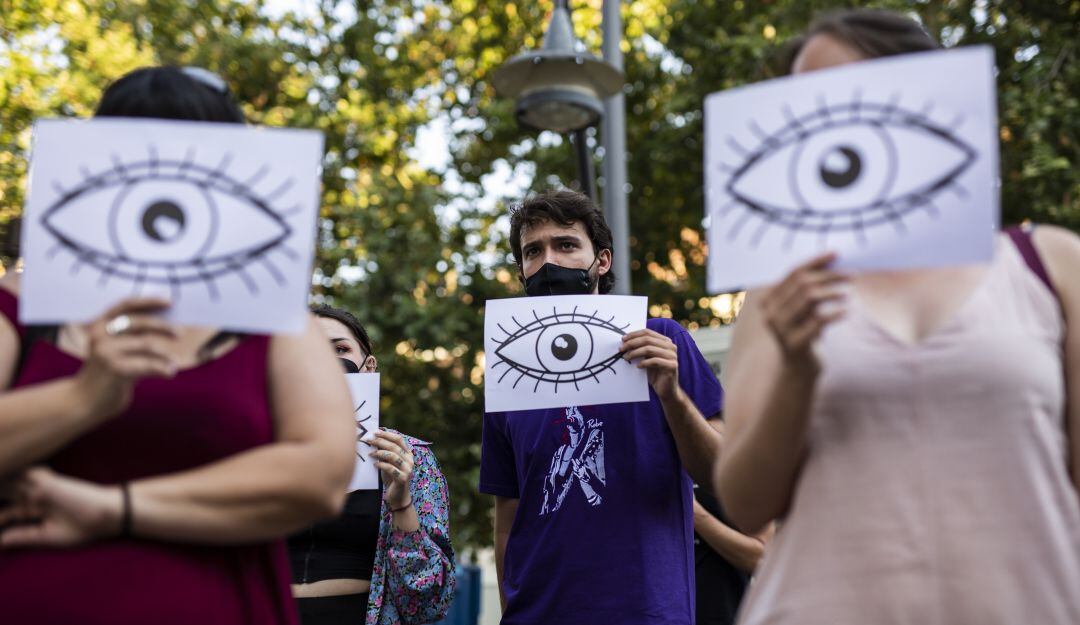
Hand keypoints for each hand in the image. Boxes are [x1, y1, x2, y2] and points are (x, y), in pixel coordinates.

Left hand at [0, 467, 120, 548]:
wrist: (107, 515)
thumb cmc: (85, 527)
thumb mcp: (48, 536)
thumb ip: (23, 536)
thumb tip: (0, 542)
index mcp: (37, 509)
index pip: (9, 511)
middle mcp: (37, 494)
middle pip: (8, 491)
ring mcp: (41, 485)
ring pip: (12, 480)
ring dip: (3, 483)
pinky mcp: (47, 481)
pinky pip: (24, 473)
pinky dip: (12, 473)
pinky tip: (5, 470)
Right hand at [73, 298, 179, 419]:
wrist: (84, 402)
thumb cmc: (107, 375)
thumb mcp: (117, 351)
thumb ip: (134, 338)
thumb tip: (169, 326)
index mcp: (100, 325)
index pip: (126, 305)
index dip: (149, 301)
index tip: (170, 302)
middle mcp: (101, 335)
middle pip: (140, 323)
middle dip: (163, 327)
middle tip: (180, 333)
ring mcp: (106, 352)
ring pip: (147, 344)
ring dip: (165, 354)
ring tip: (174, 363)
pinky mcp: (115, 369)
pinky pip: (148, 364)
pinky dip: (163, 368)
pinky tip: (170, 372)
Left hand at [367, 429, 413, 509]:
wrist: (398, 496)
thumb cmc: (392, 478)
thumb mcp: (389, 463)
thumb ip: (385, 453)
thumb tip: (374, 440)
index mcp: (408, 454)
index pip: (399, 439)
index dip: (387, 434)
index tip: (376, 432)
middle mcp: (410, 460)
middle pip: (394, 446)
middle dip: (380, 442)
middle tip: (369, 441)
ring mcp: (407, 469)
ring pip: (392, 456)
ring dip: (379, 453)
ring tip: (370, 453)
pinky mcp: (402, 478)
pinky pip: (390, 468)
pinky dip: (381, 465)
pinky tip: (375, 464)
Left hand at [621, 329, 679, 400]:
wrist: (666, 390)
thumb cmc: (655, 373)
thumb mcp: (647, 358)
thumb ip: (641, 349)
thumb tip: (625, 342)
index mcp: (665, 341)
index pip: (648, 332)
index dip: (634, 334)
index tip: (623, 339)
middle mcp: (670, 346)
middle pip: (647, 339)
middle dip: (632, 343)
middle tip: (621, 349)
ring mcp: (672, 356)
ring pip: (650, 349)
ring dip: (635, 353)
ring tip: (626, 358)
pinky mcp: (672, 366)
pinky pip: (655, 361)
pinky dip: (644, 363)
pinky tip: (638, 366)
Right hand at [759, 252, 848, 371]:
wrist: (799, 369)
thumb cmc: (806, 333)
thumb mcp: (805, 308)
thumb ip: (810, 288)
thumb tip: (833, 259)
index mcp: (770, 299)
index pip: (794, 273)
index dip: (816, 261)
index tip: (837, 254)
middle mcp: (770, 312)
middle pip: (804, 283)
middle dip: (830, 276)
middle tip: (853, 275)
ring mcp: (780, 329)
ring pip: (810, 298)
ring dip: (833, 292)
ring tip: (849, 292)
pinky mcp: (794, 343)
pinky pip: (819, 321)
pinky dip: (836, 313)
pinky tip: (847, 311)